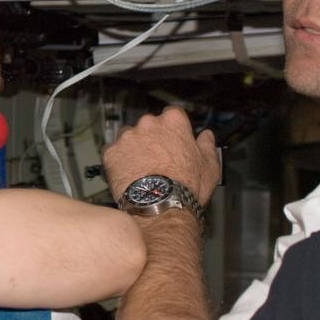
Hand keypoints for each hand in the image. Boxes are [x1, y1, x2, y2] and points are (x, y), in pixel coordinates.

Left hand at [102, 106, 220, 205]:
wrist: (160, 205)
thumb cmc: (186, 186)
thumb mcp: (209, 166)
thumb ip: (207, 145)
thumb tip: (206, 135)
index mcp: (173, 122)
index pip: (173, 114)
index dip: (174, 128)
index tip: (175, 139)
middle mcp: (148, 124)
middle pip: (149, 125)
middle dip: (153, 138)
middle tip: (159, 158)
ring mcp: (127, 137)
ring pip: (129, 137)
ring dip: (135, 147)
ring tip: (143, 167)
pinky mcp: (111, 152)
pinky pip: (114, 152)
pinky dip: (119, 160)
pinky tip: (129, 173)